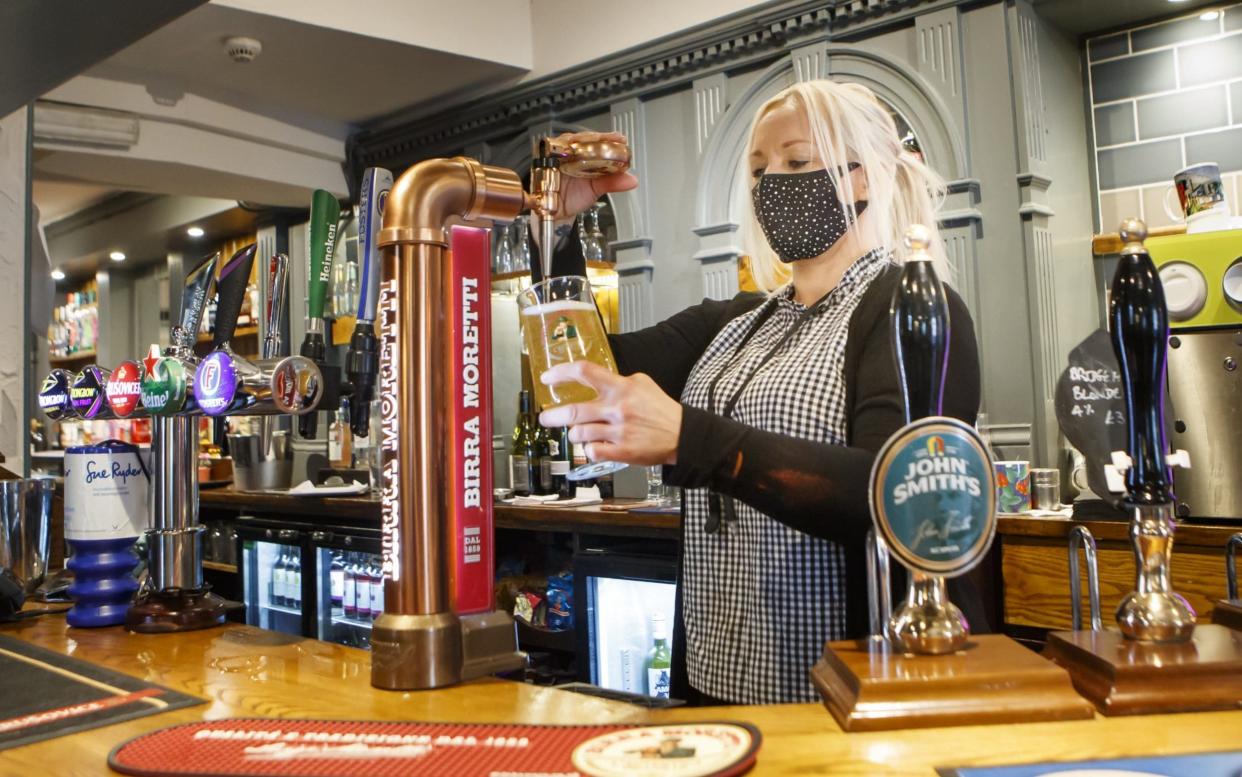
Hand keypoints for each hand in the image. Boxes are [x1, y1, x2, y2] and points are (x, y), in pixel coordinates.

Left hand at [538, 361, 679, 465]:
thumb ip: (618, 380)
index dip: (561, 373)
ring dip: (574, 434)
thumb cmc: (661, 409)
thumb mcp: (642, 383)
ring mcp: (619, 431)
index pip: (584, 372)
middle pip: (573, 411)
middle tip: (545, 418)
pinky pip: (592, 451)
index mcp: (621, 387)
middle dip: (552, 416)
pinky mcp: (622, 451)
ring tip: (578, 433)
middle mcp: (617, 408)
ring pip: (579, 434)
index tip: (547, 378)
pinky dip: (588, 449)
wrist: (682, 434)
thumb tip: (596, 379)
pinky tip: (594, 446)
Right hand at [547, 131, 639, 219]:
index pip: (598, 142)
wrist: (555, 211)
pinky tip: (566, 151)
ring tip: (590, 143)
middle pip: (583, 138)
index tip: (620, 139)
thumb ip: (612, 183)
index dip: (609, 139)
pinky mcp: (543, 158)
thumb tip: (632, 180)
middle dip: (596, 138)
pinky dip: (557, 149)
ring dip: (578, 141)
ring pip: (567, 140)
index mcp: (587, 156)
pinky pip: (549, 149)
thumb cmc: (574, 196)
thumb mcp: (595, 190)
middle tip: (609, 139)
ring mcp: (557, 153)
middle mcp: (572, 152)